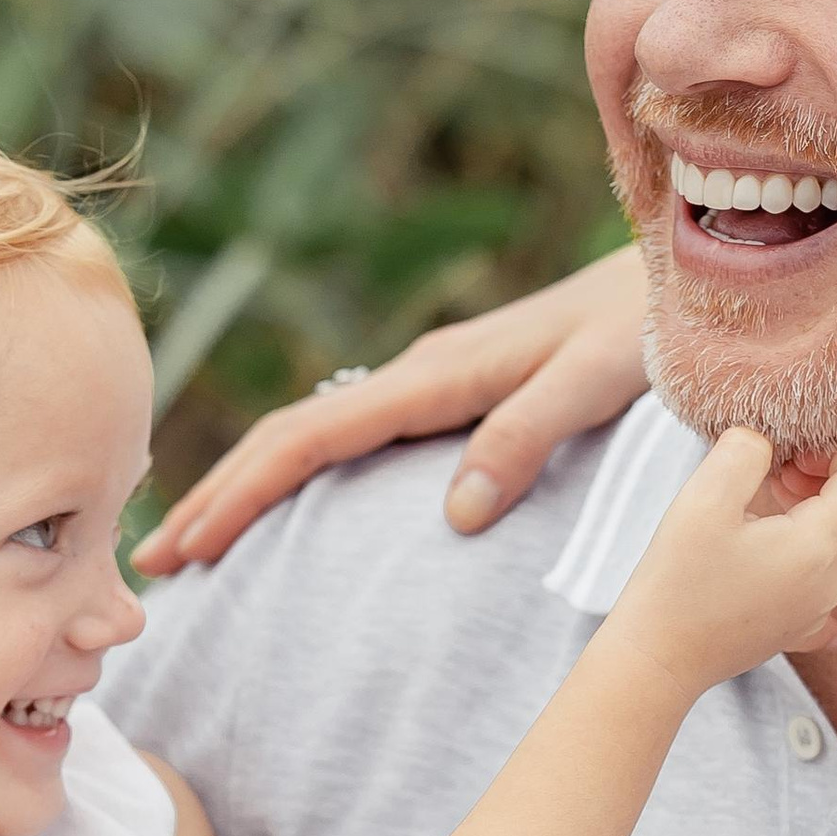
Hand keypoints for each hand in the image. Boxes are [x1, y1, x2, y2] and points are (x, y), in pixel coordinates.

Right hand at [132, 243, 651, 573]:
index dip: (242, 492)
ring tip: (197, 542)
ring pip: (315, 436)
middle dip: (216, 496)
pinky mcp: (455, 393)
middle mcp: (422, 374)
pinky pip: (354, 438)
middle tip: (153, 561)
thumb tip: (455, 515)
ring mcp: (434, 382)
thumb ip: (527, 436)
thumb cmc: (649, 328)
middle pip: (290, 436)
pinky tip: (290, 505)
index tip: (190, 545)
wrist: (683, 273)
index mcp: (439, 374)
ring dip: (248, 486)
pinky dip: (301, 474)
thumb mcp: (596, 381)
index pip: (311, 438)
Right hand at [608, 430, 836, 700]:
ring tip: (771, 508)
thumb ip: (743, 451)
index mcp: (818, 546)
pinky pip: (833, 595)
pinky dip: (819, 564)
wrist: (657, 660)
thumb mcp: (702, 499)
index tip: (795, 457)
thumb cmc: (676, 581)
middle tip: (790, 477)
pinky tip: (782, 561)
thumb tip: (763, 440)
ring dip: (829, 516)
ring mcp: (818, 611)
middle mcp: (832, 582)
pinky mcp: (798, 630)